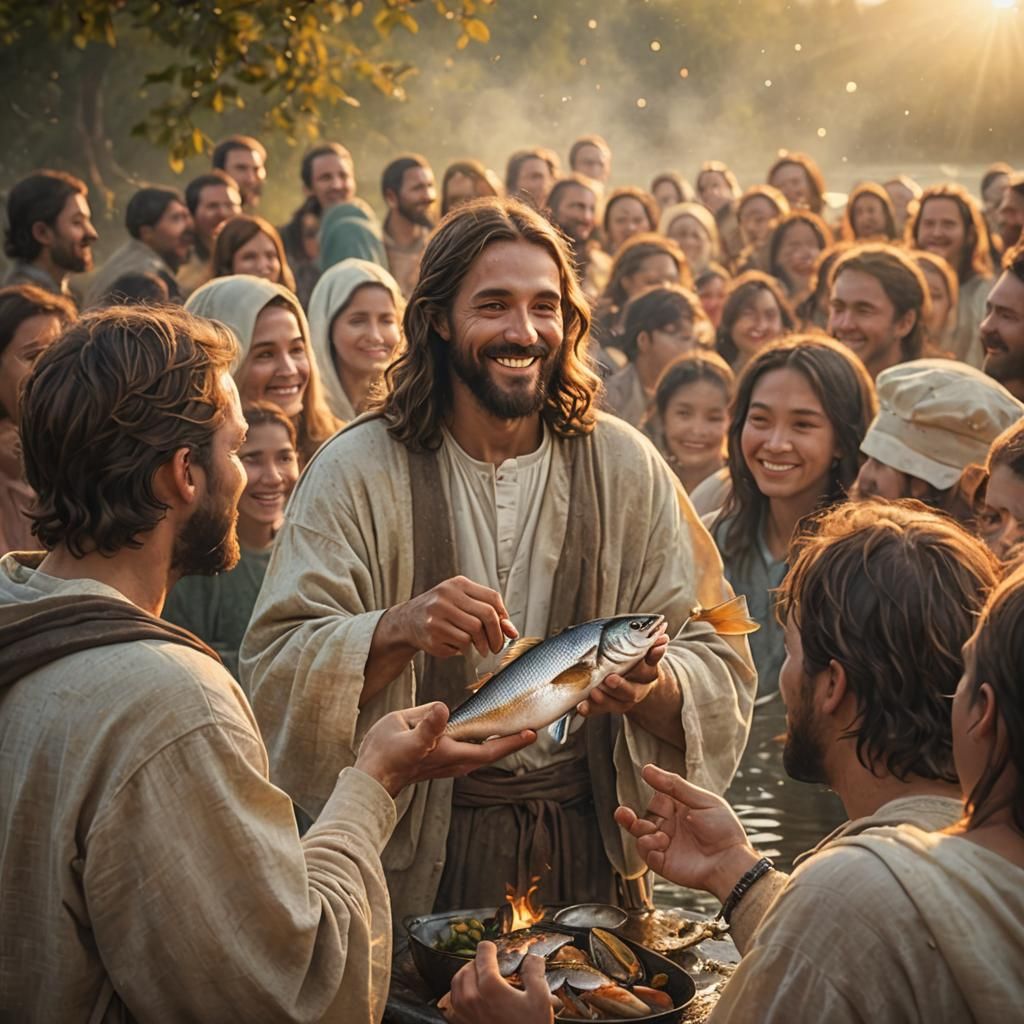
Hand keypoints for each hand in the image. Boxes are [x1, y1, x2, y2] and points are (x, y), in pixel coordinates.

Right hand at [354, 702, 535, 797]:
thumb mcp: (401, 728)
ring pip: (481, 755)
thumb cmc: (384, 753)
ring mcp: (448, 766)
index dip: (511, 741)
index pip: (489, 748)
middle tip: (530, 728)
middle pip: (490, 753)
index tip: (531, 732)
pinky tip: (482, 732)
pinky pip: (469, 754)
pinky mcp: (442, 765)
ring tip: (511, 728)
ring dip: (497, 743)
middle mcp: (453, 762)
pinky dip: (482, 744)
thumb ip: (426, 721)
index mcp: (448, 752)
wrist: (372, 778)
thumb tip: (444, 708)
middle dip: (511, 741)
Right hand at [392, 575, 518, 658]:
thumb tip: (512, 632)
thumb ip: (489, 614)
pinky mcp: (431, 634)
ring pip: (474, 633)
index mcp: (458, 584)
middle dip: (496, 636)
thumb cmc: (443, 611)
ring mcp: (436, 615)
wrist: (407, 621)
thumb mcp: (464, 604)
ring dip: (480, 645)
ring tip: (477, 648)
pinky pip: (459, 646)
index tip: (505, 631)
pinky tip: (456, 646)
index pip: (492, 598)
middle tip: (496, 647)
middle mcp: (446, 596)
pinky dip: (463, 650)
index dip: (504, 617)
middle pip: (486, 616)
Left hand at [439, 943, 554, 1023]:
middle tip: (491, 963)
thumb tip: (532, 957)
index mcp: (490, 986)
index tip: (493, 947)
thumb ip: (534, 972)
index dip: (489, 947)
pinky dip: (459, 993)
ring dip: (466, 974)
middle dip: (479, 961)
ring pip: (456, 984)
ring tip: (478, 976)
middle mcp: (473, 998)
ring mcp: (465, 1014)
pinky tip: (471, 996)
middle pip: (468, 967)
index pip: (483, 954)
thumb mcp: (540, 998)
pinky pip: (453, 1003)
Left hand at [576, 632, 667, 717]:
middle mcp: (637, 689)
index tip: (655, 649)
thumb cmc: (634, 663)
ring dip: (604, 699)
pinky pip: (598, 710)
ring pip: (616, 704)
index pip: (651, 664)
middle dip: (620, 686)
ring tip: (594, 691)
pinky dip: (590, 709)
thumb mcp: (641, 653)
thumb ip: (649, 643)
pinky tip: (582, 706)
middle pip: (631, 691)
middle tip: (609, 679)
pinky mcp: (607, 706)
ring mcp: (622, 700)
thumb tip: (662, 632)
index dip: (654, 656)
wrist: (634, 685)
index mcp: (647, 672)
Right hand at [613, 763, 759, 901]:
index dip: (656, 798)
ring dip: (643, 833)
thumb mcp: (701, 800)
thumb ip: (673, 785)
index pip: (656, 800)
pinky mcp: (664, 863)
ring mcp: (666, 845)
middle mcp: (670, 827)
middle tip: (623, 813)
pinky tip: (660, 844)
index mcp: (679, 810)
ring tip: (660, 835)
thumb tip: (646, 768)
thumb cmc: (723, 829)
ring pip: (639, 836)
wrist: (732, 862)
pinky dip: (647, 847)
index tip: (650, 789)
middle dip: (630, 817)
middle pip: (641, 819)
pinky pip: (646, 854)